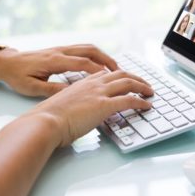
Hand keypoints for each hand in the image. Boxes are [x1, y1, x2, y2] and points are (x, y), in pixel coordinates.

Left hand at [0, 44, 117, 96]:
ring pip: (89, 48)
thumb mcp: (31, 87)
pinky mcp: (61, 50)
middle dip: (108, 60)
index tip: (112, 79)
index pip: (82, 63)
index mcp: (54, 60)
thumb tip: (72, 92)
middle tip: (121, 72)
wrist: (5, 62)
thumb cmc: (17, 76)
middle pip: (91, 51)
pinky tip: (101, 65)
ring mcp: (62, 48)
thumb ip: (52, 89)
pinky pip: (84, 49)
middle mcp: (61, 51)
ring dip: (104, 56)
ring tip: (116, 69)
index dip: (99, 70)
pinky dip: (96, 55)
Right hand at [31, 69, 152, 146]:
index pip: (105, 73)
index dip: (118, 75)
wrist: (44, 122)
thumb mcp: (62, 104)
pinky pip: (129, 100)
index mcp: (82, 82)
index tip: (125, 78)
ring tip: (150, 91)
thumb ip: (74, 103)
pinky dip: (141, 101)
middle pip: (121, 74)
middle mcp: (92, 84)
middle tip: (144, 83)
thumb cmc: (48, 118)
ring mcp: (99, 93)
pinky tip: (147, 105)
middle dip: (135, 77)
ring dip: (142, 86)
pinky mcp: (104, 105)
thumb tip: (78, 111)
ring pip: (128, 82)